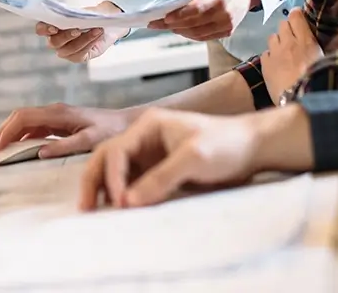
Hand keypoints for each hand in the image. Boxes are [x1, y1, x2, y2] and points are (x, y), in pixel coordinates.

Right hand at [0, 103, 135, 158]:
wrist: (127, 123)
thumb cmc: (112, 131)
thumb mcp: (91, 140)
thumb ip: (66, 145)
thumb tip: (40, 152)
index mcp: (59, 113)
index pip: (23, 118)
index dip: (7, 132)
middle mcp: (55, 111)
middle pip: (20, 116)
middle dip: (3, 132)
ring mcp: (57, 115)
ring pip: (25, 121)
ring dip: (10, 134)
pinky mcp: (60, 122)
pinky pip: (35, 127)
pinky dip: (22, 136)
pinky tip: (18, 148)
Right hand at [38, 1, 126, 62]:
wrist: (106, 24)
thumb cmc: (90, 16)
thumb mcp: (84, 12)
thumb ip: (77, 14)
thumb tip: (75, 16)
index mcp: (53, 26)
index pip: (41, 29)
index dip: (44, 29)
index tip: (54, 28)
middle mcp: (56, 40)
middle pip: (54, 42)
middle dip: (66, 36)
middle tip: (78, 30)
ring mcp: (66, 51)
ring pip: (69, 50)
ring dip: (83, 39)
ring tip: (96, 29)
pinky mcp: (77, 57)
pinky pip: (80, 54)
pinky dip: (90, 43)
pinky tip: (97, 35)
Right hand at [78, 106, 313, 209]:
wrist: (252, 147)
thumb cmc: (227, 143)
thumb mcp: (195, 157)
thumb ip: (162, 177)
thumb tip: (130, 201)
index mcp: (148, 126)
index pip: (117, 151)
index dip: (112, 177)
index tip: (120, 202)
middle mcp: (144, 138)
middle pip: (106, 158)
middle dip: (94, 181)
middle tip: (85, 208)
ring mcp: (150, 154)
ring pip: (115, 171)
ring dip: (104, 189)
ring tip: (94, 211)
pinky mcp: (158, 170)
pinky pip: (132, 183)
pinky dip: (122, 195)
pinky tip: (119, 209)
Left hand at [152, 0, 257, 41]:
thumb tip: (172, 9)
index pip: (195, 11)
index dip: (178, 16)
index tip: (164, 18)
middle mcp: (224, 14)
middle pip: (194, 25)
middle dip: (173, 25)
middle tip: (157, 24)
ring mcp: (227, 25)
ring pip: (198, 34)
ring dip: (180, 31)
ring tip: (167, 27)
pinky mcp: (228, 32)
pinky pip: (206, 37)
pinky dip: (192, 35)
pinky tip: (182, 30)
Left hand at [260, 10, 323, 102]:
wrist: (299, 100)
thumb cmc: (318, 83)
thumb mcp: (325, 62)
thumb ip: (318, 49)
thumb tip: (318, 44)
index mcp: (306, 41)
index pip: (296, 16)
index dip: (297, 16)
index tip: (299, 18)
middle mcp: (288, 43)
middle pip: (283, 24)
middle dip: (287, 29)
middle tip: (293, 39)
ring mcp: (274, 53)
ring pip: (272, 37)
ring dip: (278, 41)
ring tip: (284, 52)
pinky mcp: (265, 64)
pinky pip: (266, 53)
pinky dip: (270, 56)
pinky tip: (276, 64)